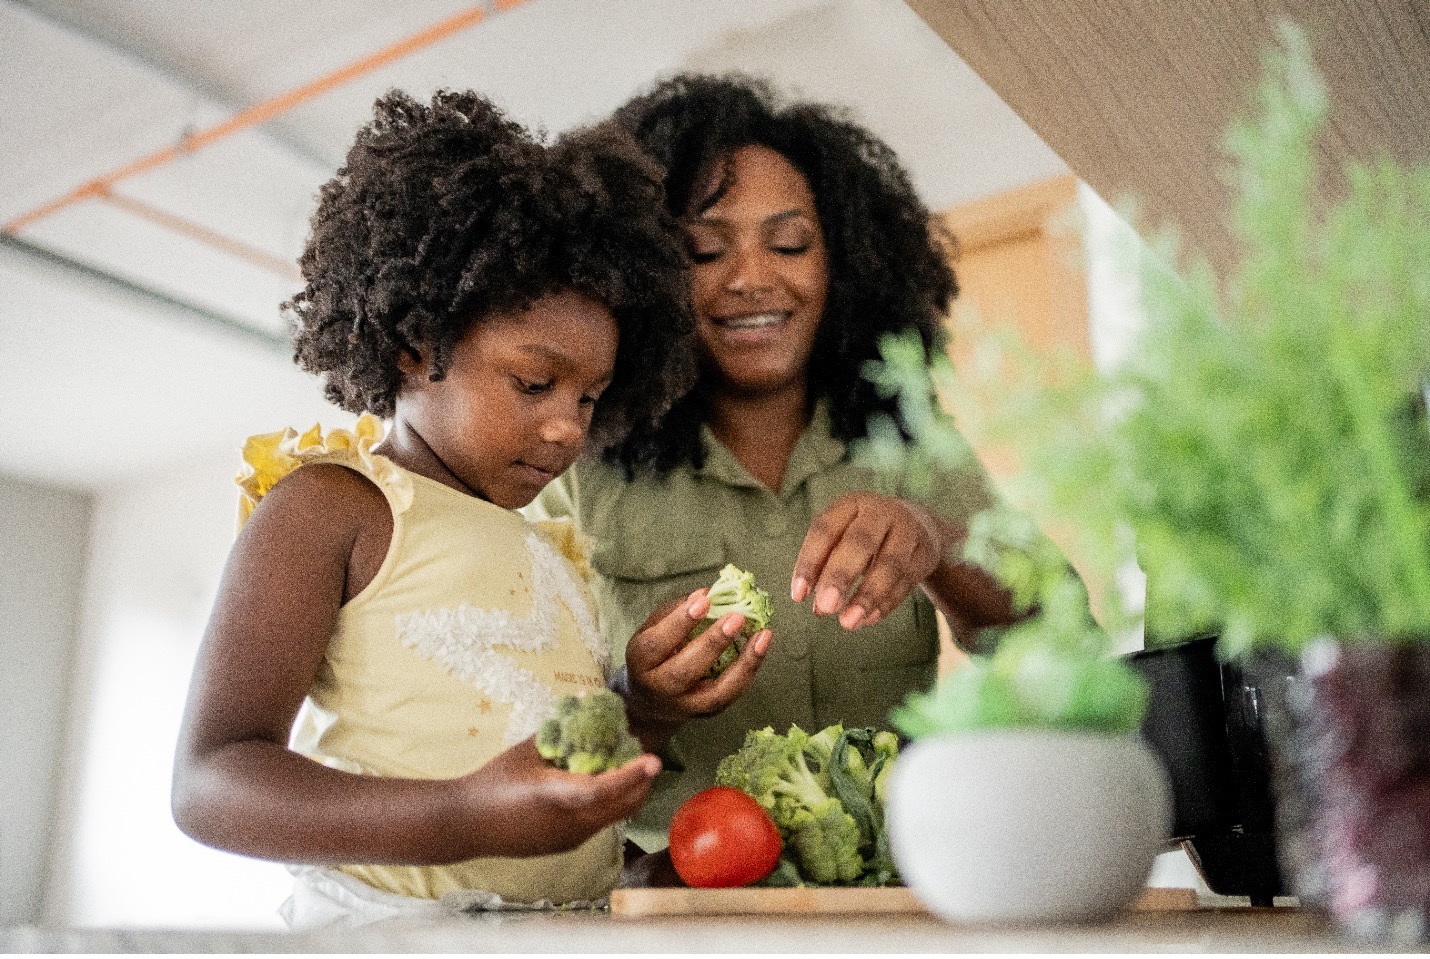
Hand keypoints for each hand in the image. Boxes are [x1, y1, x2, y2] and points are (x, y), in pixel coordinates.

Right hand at [457, 738, 660, 857]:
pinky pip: (599, 823)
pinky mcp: (567, 845)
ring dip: (626, 794)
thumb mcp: (527, 749)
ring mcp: (570, 839)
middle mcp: (570, 823)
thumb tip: (586, 698)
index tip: (653, 760)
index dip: (631, 775)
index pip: (604, 789)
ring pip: (614, 817)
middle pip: (622, 807)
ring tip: (623, 768)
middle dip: (639, 783)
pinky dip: (609, 804)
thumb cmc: (494, 781)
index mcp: (557, 796)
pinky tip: (599, 786)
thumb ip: (561, 727)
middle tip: (642, 757)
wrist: (466, 824)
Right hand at [622, 590, 770, 732]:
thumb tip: (704, 594)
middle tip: (737, 617)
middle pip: (684, 671)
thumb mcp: (652, 630)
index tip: (704, 600)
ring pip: (716, 693)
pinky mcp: (706, 713)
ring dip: (743, 664)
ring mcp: (685, 706)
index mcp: (640, 662)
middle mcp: (659, 689)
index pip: (657, 644)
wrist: (650, 702)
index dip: (680, 622)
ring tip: (762, 636)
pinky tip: (760, 648)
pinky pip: (731, 696)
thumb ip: (674, 612)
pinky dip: (748, 672)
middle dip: (713, 643)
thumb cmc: (654, 655)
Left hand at [791, 492, 951, 629]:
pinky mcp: (927, 552)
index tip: (798, 596)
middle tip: (826, 608)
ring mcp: (909, 530)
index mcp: (851, 504)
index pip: (825, 529)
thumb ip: (826, 568)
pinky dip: (887, 602)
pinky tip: (869, 619)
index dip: (810, 562)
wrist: (919, 523)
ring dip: (868, 596)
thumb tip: (817, 608)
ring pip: (890, 564)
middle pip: (860, 542)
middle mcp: (881, 511)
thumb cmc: (866, 535)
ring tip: (848, 622)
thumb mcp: (844, 537)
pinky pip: (907, 580)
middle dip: (841, 576)